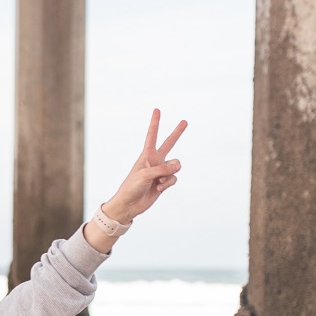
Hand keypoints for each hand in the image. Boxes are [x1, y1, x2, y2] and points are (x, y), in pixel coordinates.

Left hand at [102, 109, 186, 224]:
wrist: (129, 205)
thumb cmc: (132, 187)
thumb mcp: (145, 175)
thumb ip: (163, 169)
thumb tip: (178, 166)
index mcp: (146, 155)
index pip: (152, 135)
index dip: (155, 123)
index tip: (157, 110)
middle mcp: (155, 161)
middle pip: (169, 143)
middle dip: (177, 133)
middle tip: (185, 121)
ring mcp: (160, 171)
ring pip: (175, 166)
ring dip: (168, 174)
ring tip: (158, 181)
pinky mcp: (164, 182)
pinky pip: (173, 178)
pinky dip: (167, 183)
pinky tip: (158, 188)